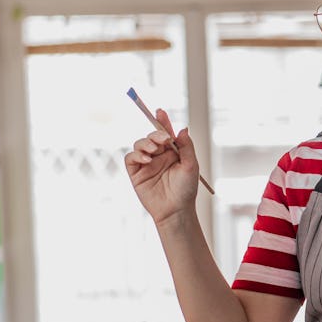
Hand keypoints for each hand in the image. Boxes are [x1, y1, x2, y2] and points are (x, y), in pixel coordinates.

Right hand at [124, 108, 199, 223]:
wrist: (176, 210)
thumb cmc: (186, 189)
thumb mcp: (191, 165)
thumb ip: (186, 147)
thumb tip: (182, 129)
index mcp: (172, 152)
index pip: (165, 133)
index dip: (162, 122)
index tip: (160, 111)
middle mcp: (158, 155)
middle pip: (151, 136)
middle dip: (155, 134)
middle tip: (163, 140)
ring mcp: (146, 163)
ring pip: (139, 144)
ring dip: (146, 143)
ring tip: (155, 151)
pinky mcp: (136, 173)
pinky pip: (130, 157)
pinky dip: (136, 154)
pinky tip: (147, 159)